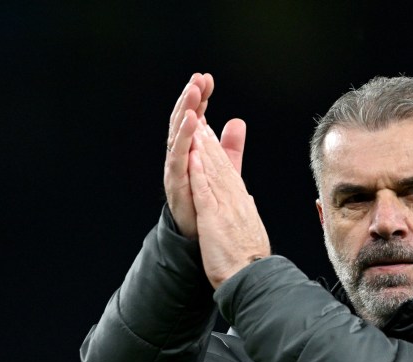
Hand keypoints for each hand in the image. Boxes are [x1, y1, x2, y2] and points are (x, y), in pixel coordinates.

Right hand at [163, 73, 245, 238]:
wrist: (199, 233)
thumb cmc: (207, 200)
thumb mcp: (224, 169)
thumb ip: (229, 147)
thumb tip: (237, 121)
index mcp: (192, 149)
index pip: (195, 117)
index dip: (200, 98)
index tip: (208, 79)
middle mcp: (181, 154)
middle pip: (183, 120)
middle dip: (190, 98)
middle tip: (198, 78)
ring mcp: (176, 167)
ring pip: (178, 133)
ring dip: (185, 111)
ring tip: (193, 93)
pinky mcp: (176, 181)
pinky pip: (178, 156)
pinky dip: (183, 138)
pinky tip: (191, 122)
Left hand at [189, 123, 270, 288]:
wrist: (252, 277)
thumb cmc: (248, 258)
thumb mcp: (247, 227)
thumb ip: (244, 208)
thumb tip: (246, 196)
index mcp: (241, 203)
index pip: (228, 171)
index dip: (217, 150)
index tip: (209, 132)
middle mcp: (235, 200)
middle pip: (221, 165)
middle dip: (209, 140)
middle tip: (200, 117)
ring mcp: (225, 207)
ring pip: (213, 172)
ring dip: (204, 148)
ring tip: (196, 126)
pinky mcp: (214, 218)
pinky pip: (205, 191)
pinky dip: (199, 172)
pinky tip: (194, 156)